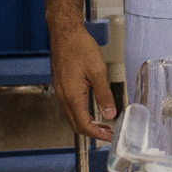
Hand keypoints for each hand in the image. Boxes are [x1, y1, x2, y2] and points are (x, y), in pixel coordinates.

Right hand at [51, 23, 115, 142]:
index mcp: (72, 96)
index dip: (97, 134)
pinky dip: (82, 114)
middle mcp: (64, 96)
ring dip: (87, 123)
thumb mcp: (97, 71)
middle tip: (109, 133)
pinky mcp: (62, 85)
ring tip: (104, 124)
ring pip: (72, 116)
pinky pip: (70, 106)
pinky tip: (93, 110)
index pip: (83, 125)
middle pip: (76, 124)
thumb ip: (103, 95)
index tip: (110, 137)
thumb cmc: (80, 48)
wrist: (65, 34)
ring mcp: (61, 91)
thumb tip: (110, 114)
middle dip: (92, 132)